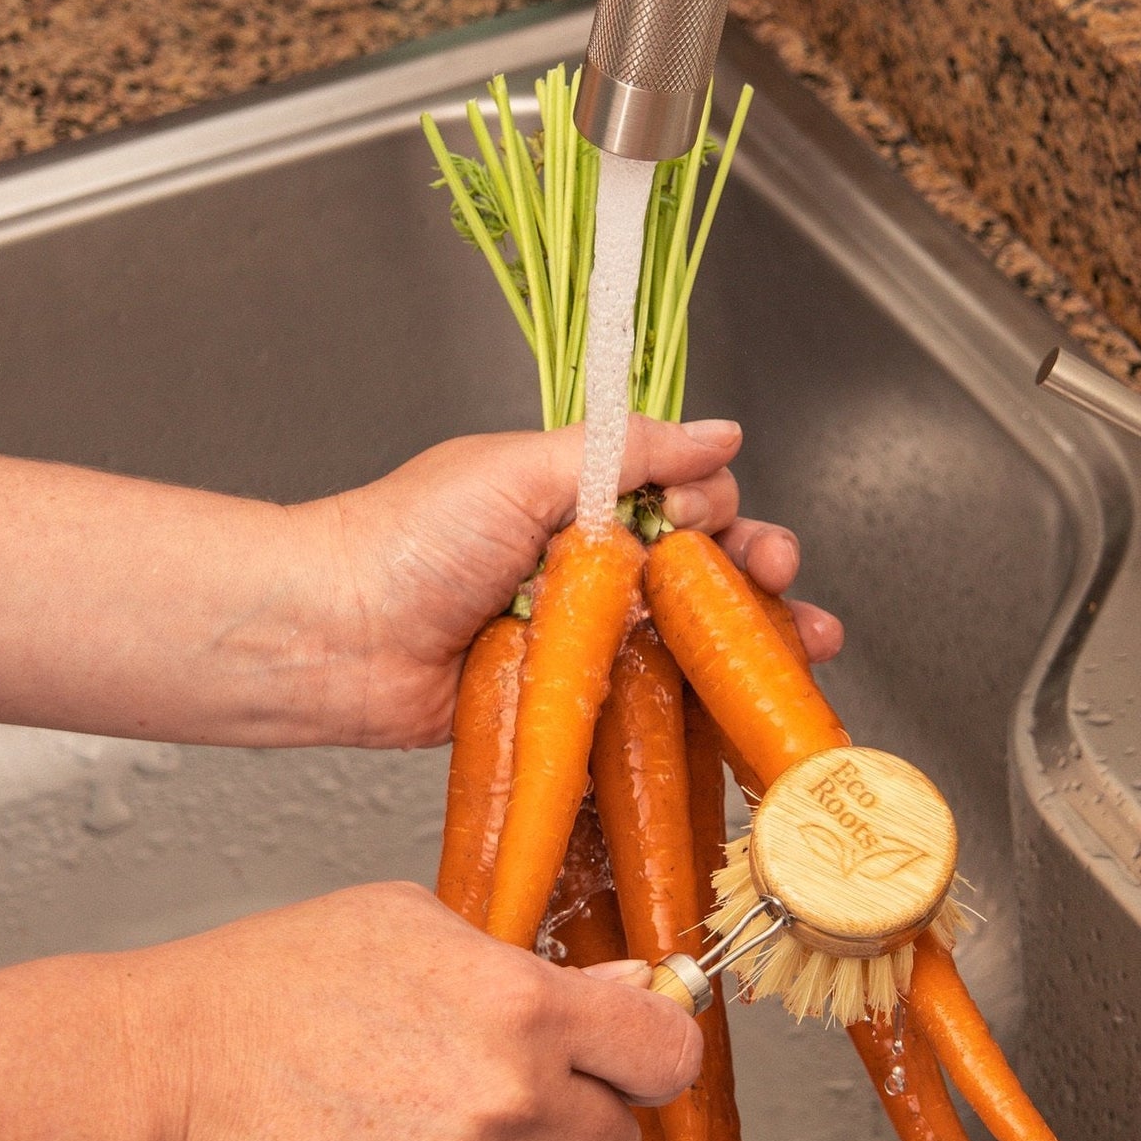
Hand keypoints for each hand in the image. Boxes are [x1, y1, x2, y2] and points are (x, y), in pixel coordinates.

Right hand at [122, 883, 700, 1140]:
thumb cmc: (279, 982)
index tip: (632, 1060)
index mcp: (522, 1007)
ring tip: (413, 1129)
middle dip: (566, 1120)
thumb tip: (617, 991)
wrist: (176, 1070)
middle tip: (488, 1093)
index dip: (651, 1055)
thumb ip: (524, 964)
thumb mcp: (411, 924)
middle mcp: (512, 1103)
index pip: (666, 1052)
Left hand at [312, 416, 843, 747]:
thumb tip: (718, 433)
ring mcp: (581, 639)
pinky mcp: (569, 702)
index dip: (715, 509)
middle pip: (701, 570)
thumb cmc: (408, 541)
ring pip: (688, 639)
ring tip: (805, 644)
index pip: (681, 498)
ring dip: (755, 639)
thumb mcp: (522, 468)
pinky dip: (700, 706)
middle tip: (780, 578)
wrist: (335, 638)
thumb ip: (627, 448)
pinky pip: (646, 702)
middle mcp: (586, 567)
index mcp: (575, 500)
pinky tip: (745, 707)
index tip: (711, 521)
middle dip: (759, 571)